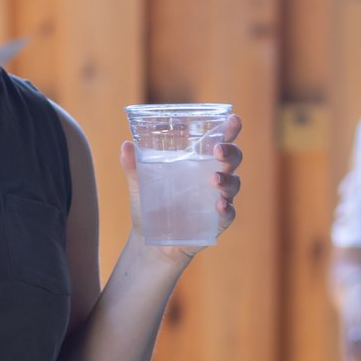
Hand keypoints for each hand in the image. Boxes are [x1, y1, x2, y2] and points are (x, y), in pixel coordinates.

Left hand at [120, 114, 244, 262]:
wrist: (150, 242)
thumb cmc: (150, 205)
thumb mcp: (139, 183)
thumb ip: (133, 165)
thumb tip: (126, 145)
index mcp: (199, 161)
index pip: (220, 141)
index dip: (230, 129)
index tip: (233, 119)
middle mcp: (214, 176)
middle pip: (233, 159)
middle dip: (230, 152)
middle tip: (217, 151)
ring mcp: (218, 199)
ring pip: (234, 184)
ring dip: (227, 180)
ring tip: (214, 180)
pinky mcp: (218, 222)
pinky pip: (228, 214)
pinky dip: (226, 209)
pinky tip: (219, 205)